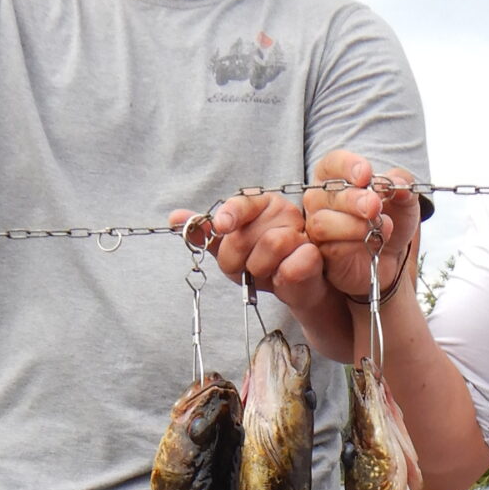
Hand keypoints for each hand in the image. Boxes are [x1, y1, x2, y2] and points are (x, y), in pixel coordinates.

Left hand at [172, 191, 317, 305]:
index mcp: (261, 203)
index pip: (243, 202)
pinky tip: (282, 277)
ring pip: (270, 246)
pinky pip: (288, 266)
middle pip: (247, 233)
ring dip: (258, 269)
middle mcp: (283, 211)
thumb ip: (206, 233)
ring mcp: (301, 231)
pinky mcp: (313, 255)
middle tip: (243, 268)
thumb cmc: (262, 262)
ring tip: (264, 272)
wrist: (295, 287)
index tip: (221, 227)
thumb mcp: (230, 247)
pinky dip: (279, 277)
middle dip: (235, 259)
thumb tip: (175, 218)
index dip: (229, 214)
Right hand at [302, 152, 420, 308]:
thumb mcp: (404, 198)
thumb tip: (399, 182)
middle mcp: (321, 199)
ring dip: (354, 225)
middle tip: (375, 205)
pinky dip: (355, 244)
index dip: (347, 166)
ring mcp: (318, 226)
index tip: (366, 173)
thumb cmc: (390, 218)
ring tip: (382, 226)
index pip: (332, 163)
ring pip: (323, 223)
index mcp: (336, 177)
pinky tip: (374, 242)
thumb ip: (403, 185)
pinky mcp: (323, 253)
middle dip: (353, 199)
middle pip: (326, 194)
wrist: (392, 254)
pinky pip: (331, 247)